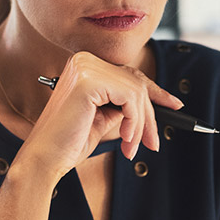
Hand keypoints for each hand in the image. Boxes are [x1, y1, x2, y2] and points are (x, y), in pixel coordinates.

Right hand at [18, 51, 183, 180]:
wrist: (45, 159)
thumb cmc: (69, 143)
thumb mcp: (103, 119)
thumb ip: (123, 106)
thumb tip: (152, 104)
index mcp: (85, 66)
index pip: (129, 75)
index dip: (155, 91)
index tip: (175, 105)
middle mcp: (84, 60)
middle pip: (136, 82)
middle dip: (149, 116)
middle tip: (153, 143)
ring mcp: (85, 67)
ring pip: (136, 91)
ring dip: (141, 124)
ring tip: (132, 147)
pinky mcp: (88, 81)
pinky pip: (130, 98)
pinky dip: (134, 122)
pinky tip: (125, 139)